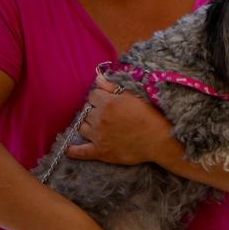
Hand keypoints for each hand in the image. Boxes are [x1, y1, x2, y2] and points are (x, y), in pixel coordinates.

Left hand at [67, 75, 181, 165]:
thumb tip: (98, 78)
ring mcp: (98, 136)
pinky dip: (74, 151)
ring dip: (86, 124)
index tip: (106, 100)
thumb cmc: (149, 116)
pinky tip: (70, 149)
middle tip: (105, 113)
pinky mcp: (100, 151)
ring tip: (95, 125)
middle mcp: (99, 118)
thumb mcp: (133, 97)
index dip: (99, 97)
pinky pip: (81, 151)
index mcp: (107, 103)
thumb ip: (113, 87)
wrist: (158, 140)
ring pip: (81, 127)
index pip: (92, 95)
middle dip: (93, 110)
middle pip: (86, 110)